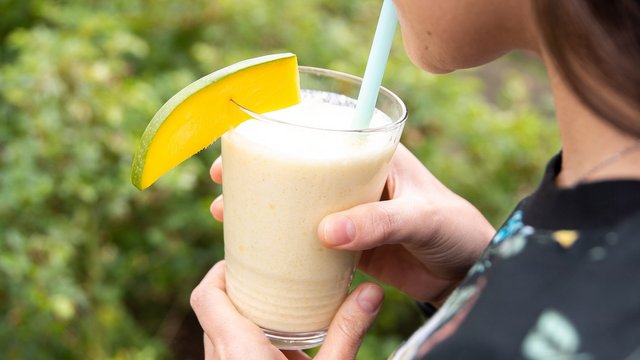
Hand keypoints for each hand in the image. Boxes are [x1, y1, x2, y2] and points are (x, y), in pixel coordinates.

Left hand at [190, 261, 383, 358]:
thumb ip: (348, 331)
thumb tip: (373, 291)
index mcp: (237, 349)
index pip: (205, 295)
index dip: (219, 271)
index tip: (246, 260)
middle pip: (214, 312)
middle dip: (239, 292)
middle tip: (272, 280)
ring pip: (219, 336)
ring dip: (243, 320)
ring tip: (279, 311)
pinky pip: (229, 356)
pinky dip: (248, 344)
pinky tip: (283, 350)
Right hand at [208, 144, 493, 304]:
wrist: (467, 269)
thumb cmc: (453, 228)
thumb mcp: (420, 216)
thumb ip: (379, 222)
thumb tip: (326, 232)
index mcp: (373, 154)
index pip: (323, 132)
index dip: (283, 132)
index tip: (246, 140)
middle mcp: (356, 179)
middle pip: (300, 168)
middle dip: (260, 171)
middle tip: (222, 180)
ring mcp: (350, 212)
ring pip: (298, 203)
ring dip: (265, 207)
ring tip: (226, 214)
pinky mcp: (350, 244)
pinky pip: (309, 239)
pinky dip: (285, 241)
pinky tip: (261, 248)